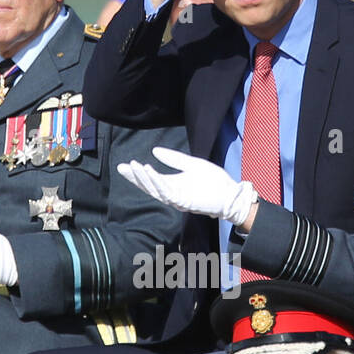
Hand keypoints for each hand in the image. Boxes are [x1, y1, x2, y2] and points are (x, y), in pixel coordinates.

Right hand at [118, 147, 257, 225]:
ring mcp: (178, 199)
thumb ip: (174, 159)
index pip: (150, 180)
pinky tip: (151, 172)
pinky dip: (158, 182)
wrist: (230, 194)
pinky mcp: (185, 203)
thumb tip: (154, 151)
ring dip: (144, 179)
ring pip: (155, 190)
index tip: (124, 165)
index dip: (137, 174)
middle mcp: (172, 193)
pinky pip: (167, 192)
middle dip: (135, 177)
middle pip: (148, 186)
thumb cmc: (214, 182)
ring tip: (135, 166)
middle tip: (123, 167)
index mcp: (172, 184)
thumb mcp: (192, 164)